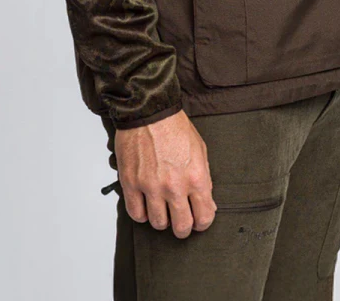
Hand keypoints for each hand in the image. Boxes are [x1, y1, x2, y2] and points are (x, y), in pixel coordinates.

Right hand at [114, 110, 215, 237]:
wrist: (149, 112)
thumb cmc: (174, 128)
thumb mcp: (200, 151)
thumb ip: (204, 180)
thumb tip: (207, 204)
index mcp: (196, 178)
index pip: (204, 217)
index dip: (202, 223)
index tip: (198, 222)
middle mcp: (175, 186)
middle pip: (181, 227)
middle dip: (183, 228)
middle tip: (181, 223)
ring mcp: (151, 187)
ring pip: (158, 224)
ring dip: (162, 220)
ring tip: (162, 211)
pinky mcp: (131, 183)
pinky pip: (136, 213)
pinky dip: (142, 214)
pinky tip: (146, 206)